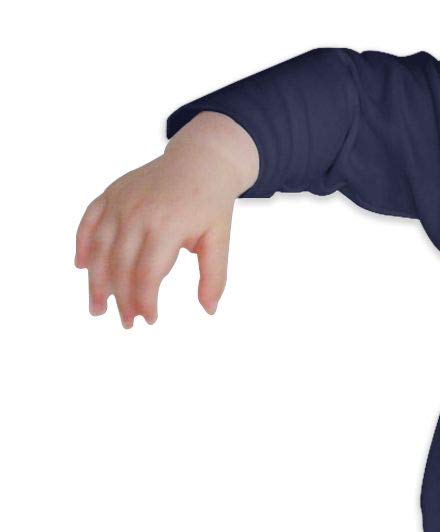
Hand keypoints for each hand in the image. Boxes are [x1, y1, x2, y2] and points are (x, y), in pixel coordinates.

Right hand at [74, 112, 258, 326]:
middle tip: (125, 323)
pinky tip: (82, 266)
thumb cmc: (211, 205)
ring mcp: (120, 202)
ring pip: (101, 247)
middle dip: (120, 298)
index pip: (147, 273)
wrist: (200, 161)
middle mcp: (137, 213)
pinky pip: (89, 221)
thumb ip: (214, 276)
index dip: (145, 301)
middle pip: (120, 265)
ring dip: (96, 280)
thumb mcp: (219, 240)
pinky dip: (83, 243)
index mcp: (166, 226)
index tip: (148, 320)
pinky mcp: (111, 194)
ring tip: (97, 307)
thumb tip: (209, 310)